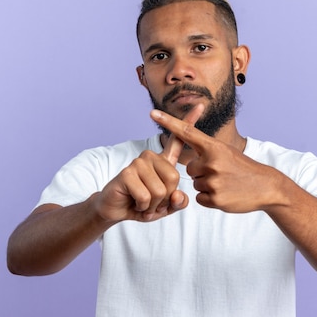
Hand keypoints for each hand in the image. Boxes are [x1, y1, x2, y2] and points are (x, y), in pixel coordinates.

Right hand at [94, 106, 204, 222]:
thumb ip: (178, 202)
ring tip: (142, 203)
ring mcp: (138, 162)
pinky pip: (146, 196)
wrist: (116, 210)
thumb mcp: (166, 206)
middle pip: (174, 178)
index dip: (188, 123)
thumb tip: (178, 195)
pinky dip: (143, 207)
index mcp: (163, 161)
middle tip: (152, 202)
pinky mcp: (127, 173)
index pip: (178, 140)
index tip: (200, 106)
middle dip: (165, 199)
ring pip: (160, 190)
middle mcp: (151, 157)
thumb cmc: (142, 205)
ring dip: (153, 205)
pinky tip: (135, 203)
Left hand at [150, 109, 279, 212]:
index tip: (152, 113)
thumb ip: (206, 150)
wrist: (266, 186)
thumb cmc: (243, 167)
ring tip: (226, 183)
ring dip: (207, 185)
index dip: (168, 122)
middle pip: (190, 168)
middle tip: (222, 173)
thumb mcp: (226, 151)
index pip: (186, 132)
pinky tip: (225, 194)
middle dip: (202, 172)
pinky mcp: (216, 199)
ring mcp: (214, 181)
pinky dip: (209, 198)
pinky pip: (200, 198)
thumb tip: (187, 152)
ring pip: (195, 184)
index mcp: (214, 147)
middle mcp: (212, 162)